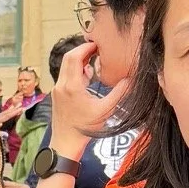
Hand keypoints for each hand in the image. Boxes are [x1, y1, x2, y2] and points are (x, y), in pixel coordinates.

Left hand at [48, 39, 131, 159]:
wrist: (66, 143)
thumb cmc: (86, 128)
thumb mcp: (106, 110)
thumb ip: (119, 93)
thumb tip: (131, 79)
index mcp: (72, 86)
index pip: (74, 57)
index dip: (85, 47)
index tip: (98, 44)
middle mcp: (61, 85)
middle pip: (68, 58)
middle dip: (82, 51)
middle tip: (97, 49)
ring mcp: (57, 90)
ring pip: (66, 67)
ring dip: (79, 62)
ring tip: (95, 62)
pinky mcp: (57, 95)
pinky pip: (65, 76)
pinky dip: (76, 71)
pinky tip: (88, 77)